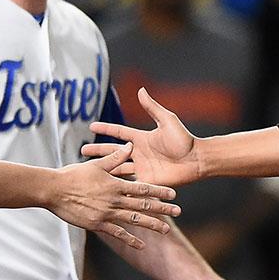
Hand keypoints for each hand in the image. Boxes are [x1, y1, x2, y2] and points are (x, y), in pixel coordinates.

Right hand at [51, 142, 177, 249]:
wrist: (54, 190)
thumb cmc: (73, 175)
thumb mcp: (96, 164)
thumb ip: (115, 157)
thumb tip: (130, 145)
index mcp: (115, 184)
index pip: (143, 188)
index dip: (160, 191)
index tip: (174, 194)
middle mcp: (114, 200)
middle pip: (143, 204)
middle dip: (162, 208)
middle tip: (178, 211)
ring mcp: (106, 213)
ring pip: (134, 219)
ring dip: (151, 224)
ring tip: (166, 230)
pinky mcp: (97, 224)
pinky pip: (117, 233)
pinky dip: (130, 239)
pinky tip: (142, 244)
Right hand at [81, 88, 203, 186]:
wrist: (196, 160)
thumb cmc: (184, 140)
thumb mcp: (167, 121)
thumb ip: (152, 108)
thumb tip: (140, 90)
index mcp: (141, 138)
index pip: (119, 132)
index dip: (105, 128)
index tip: (91, 126)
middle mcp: (138, 153)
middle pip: (113, 151)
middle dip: (98, 151)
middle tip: (82, 151)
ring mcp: (141, 168)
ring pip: (117, 168)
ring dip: (103, 169)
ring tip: (89, 171)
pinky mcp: (145, 181)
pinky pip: (129, 184)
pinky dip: (118, 186)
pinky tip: (105, 189)